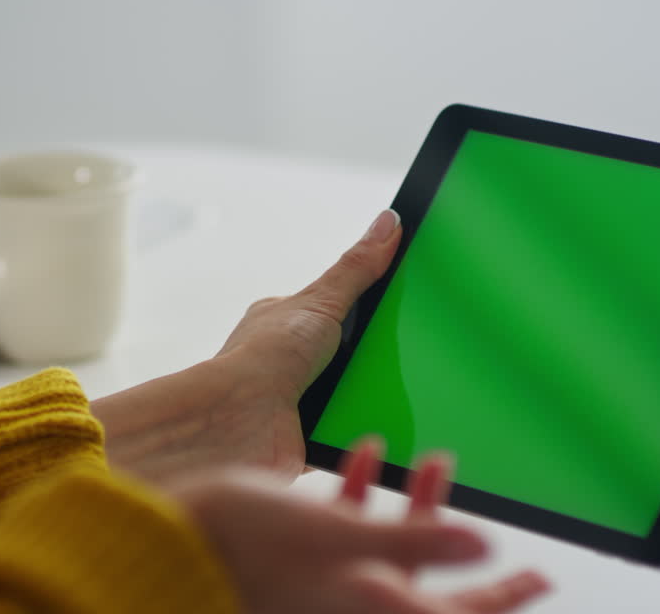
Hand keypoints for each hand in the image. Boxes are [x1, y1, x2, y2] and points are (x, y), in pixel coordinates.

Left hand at [93, 210, 402, 483]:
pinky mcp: (310, 437)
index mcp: (288, 321)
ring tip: (414, 393)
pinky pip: (351, 433)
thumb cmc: (263, 357)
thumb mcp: (320, 302)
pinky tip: (391, 430)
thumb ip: (357, 268)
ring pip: (355, 392)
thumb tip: (388, 222)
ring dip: (374, 395)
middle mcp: (291, 360)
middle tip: (421, 353)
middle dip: (379, 356)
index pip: (341, 307)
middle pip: (353, 351)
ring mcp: (300, 400)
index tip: (410, 305)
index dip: (374, 308)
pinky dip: (368, 433)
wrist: (238, 423)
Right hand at [172, 439, 549, 613]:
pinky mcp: (302, 556)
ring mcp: (328, 578)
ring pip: (391, 546)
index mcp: (373, 607)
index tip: (541, 578)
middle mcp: (355, 598)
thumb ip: (415, 544)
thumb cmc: (251, 544)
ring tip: (437, 459)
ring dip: (417, 504)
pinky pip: (348, 527)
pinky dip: (364, 492)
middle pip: (432, 582)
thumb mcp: (341, 539)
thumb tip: (486, 548)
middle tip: (502, 535)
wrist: (172, 540)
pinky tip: (369, 451)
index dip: (504, 598)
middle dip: (465, 548)